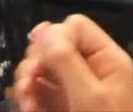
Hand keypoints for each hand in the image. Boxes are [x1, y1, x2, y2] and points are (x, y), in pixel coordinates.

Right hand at [13, 14, 132, 111]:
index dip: (56, 39)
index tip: (43, 61)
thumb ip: (66, 62)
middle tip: (27, 84)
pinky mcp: (56, 106)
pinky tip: (27, 110)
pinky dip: (27, 98)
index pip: (75, 27)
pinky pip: (35, 90)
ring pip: (39, 66)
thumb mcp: (88, 97)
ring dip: (26, 81)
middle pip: (53, 44)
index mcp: (107, 60)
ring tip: (25, 102)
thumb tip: (41, 29)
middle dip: (36, 63)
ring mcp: (71, 88)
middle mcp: (89, 68)